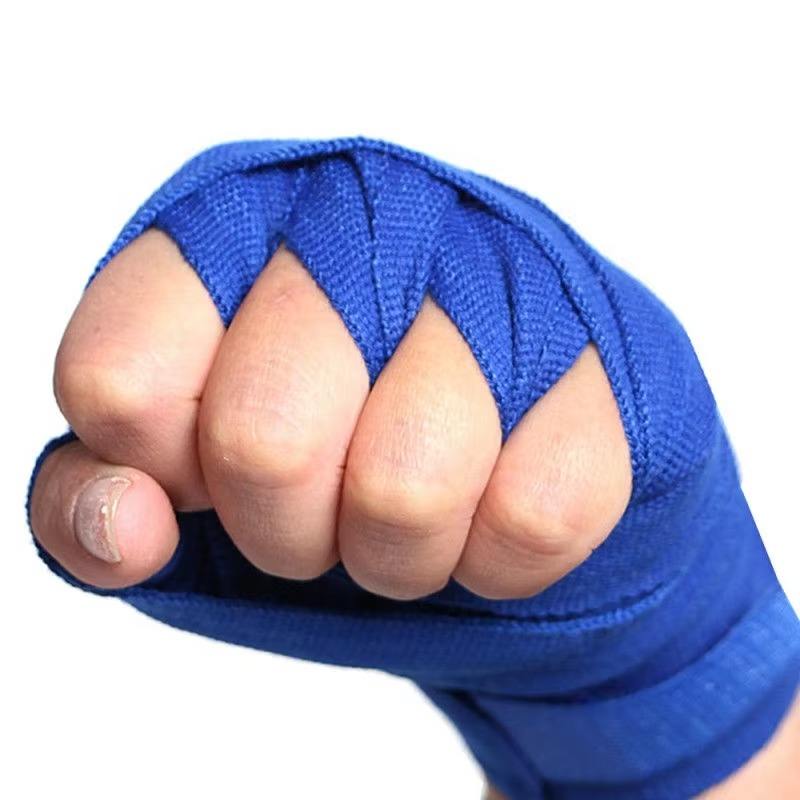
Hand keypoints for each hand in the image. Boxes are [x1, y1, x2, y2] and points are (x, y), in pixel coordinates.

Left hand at [29, 228, 631, 600]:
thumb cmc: (333, 438)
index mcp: (228, 228)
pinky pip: (531, 521)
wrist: (501, 430)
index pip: (123, 374)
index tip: (207, 470)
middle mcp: (362, 216)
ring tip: (412, 508)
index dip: (162, 467)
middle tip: (322, 508)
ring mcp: (495, 277)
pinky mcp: (605, 362)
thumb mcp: (184, 466)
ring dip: (395, 556)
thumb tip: (120, 528)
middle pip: (264, 439)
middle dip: (286, 529)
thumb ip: (96, 499)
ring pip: (405, 489)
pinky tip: (496, 504)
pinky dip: (495, 559)